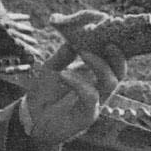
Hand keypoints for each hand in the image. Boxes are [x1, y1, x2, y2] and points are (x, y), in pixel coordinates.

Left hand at [18, 10, 127, 150]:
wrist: (29, 120)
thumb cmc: (43, 95)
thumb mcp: (52, 68)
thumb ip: (65, 54)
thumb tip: (75, 36)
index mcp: (93, 77)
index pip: (112, 61)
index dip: (114, 47)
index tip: (108, 30)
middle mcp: (98, 89)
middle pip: (120, 72)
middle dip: (118, 56)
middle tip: (107, 41)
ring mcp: (95, 103)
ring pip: (112, 82)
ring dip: (99, 64)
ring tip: (83, 52)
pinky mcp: (87, 115)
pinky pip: (91, 96)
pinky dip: (79, 82)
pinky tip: (64, 75)